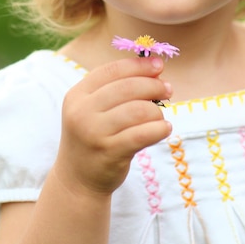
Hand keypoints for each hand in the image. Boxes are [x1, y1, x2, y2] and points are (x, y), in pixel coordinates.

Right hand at [53, 56, 171, 198]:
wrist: (77, 178)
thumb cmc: (93, 136)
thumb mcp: (92, 109)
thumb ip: (116, 89)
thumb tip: (155, 71)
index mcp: (77, 94)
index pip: (111, 71)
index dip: (138, 65)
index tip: (159, 65)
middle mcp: (82, 111)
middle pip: (127, 87)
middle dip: (153, 85)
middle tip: (167, 89)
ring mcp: (94, 132)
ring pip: (137, 110)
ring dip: (157, 111)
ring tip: (161, 116)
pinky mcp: (109, 152)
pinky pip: (142, 134)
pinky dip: (159, 128)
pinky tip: (165, 128)